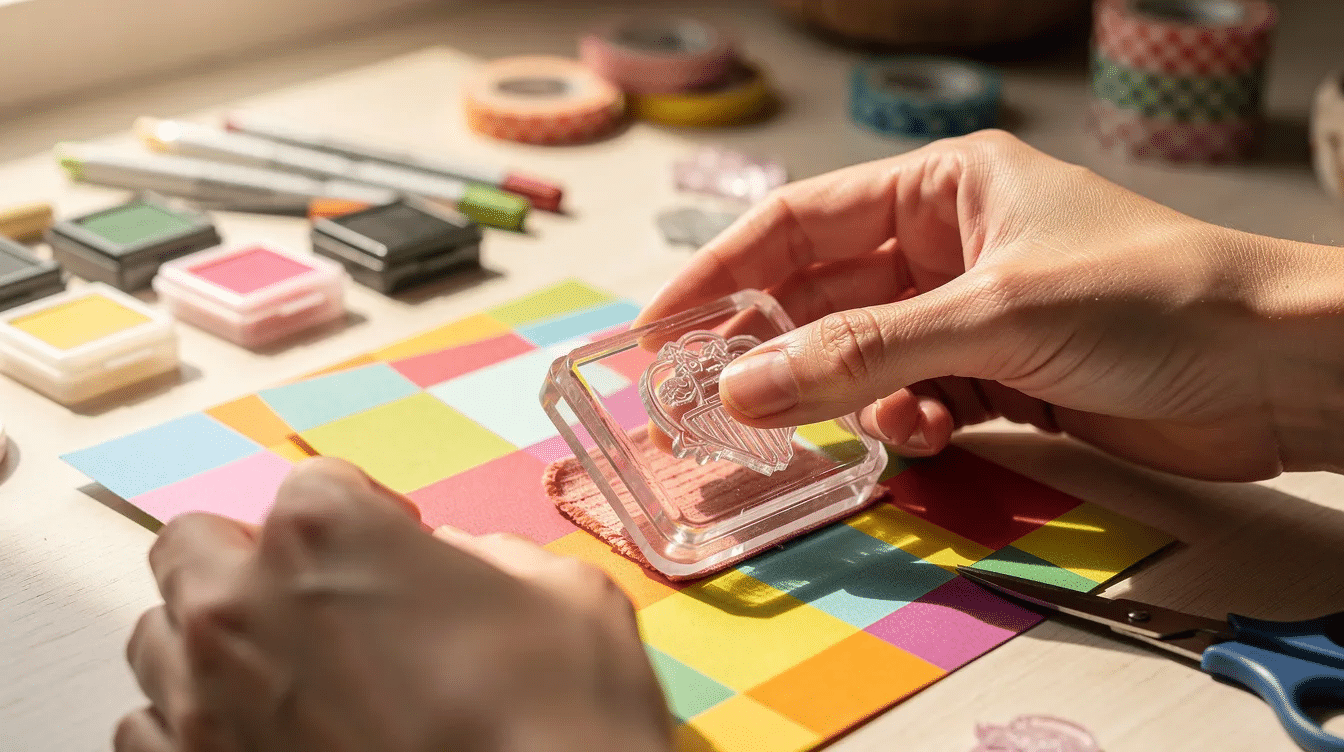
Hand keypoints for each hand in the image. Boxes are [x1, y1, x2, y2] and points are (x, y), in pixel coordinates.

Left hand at [116, 457, 671, 751]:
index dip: (368, 516)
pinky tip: (257, 737)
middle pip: (198, 545)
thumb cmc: (555, 716)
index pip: (316, 485)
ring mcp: (202, 703)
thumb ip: (491, 557)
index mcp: (326, 534)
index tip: (400, 550)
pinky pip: (148, 731)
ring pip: (159, 636)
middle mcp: (240, 605)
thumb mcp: (566, 596)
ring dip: (214, 640)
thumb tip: (461, 565)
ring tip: (286, 675)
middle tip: (321, 602)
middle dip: (254, 560)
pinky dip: (191, 724)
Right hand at [637, 131, 1343, 480]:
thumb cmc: (1156, 300)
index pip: (800, 224)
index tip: (660, 328)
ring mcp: (971, 315)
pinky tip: (925, 435)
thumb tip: (741, 387)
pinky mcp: (1000, 377)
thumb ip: (859, 354)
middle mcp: (947, 246)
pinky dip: (905, 424)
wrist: (1280, 371)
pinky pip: (914, 401)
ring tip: (839, 426)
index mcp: (944, 187)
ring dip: (843, 397)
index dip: (721, 274)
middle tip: (710, 405)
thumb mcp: (992, 313)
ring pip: (861, 359)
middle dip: (770, 352)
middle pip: (822, 298)